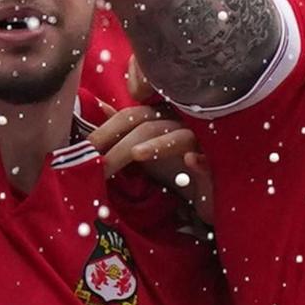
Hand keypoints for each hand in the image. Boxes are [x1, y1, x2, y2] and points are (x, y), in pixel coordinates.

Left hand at [89, 102, 216, 224]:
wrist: (208, 197)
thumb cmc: (174, 171)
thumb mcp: (144, 152)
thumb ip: (122, 131)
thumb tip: (99, 107)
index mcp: (159, 121)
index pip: (129, 116)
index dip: (105, 130)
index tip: (83, 149)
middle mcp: (179, 125)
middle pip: (147, 123)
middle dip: (119, 143)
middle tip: (98, 162)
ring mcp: (202, 142)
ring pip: (178, 135)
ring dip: (157, 144)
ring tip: (136, 155)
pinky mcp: (220, 164)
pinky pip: (212, 157)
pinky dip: (201, 159)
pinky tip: (192, 161)